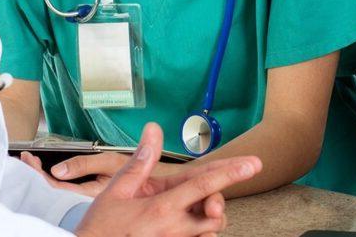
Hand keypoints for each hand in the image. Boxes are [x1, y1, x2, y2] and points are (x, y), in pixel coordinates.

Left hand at [19, 150, 129, 197]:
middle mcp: (83, 200)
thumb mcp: (110, 163)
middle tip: (28, 159)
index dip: (38, 173)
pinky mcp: (93, 199)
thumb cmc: (137, 176)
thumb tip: (57, 170)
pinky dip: (58, 180)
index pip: (54, 186)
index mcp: (85, 193)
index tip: (29, 158)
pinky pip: (69, 192)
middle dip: (37, 173)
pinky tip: (54, 174)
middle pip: (53, 191)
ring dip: (47, 177)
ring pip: (60, 192)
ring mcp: (88, 200)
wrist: (157, 188)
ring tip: (36, 163)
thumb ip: (83, 165)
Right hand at [75, 122, 260, 236]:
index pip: (205, 184)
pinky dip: (198, 235)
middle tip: (211, 200)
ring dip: (208, 221)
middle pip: (215, 214)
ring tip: (196, 213)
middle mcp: (173, 229)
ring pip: (208, 233)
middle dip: (218, 204)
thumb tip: (154, 129)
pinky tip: (188, 225)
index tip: (254, 164)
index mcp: (162, 208)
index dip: (232, 172)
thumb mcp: (117, 191)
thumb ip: (141, 160)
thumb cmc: (100, 227)